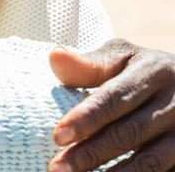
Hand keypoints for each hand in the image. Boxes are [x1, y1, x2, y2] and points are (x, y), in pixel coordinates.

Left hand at [48, 39, 174, 170]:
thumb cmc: (145, 70)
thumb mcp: (123, 58)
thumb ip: (91, 63)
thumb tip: (55, 57)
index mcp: (153, 72)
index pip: (114, 98)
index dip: (86, 118)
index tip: (58, 136)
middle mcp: (174, 104)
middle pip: (128, 133)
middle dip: (91, 153)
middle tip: (58, 168)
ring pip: (150, 161)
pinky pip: (164, 171)